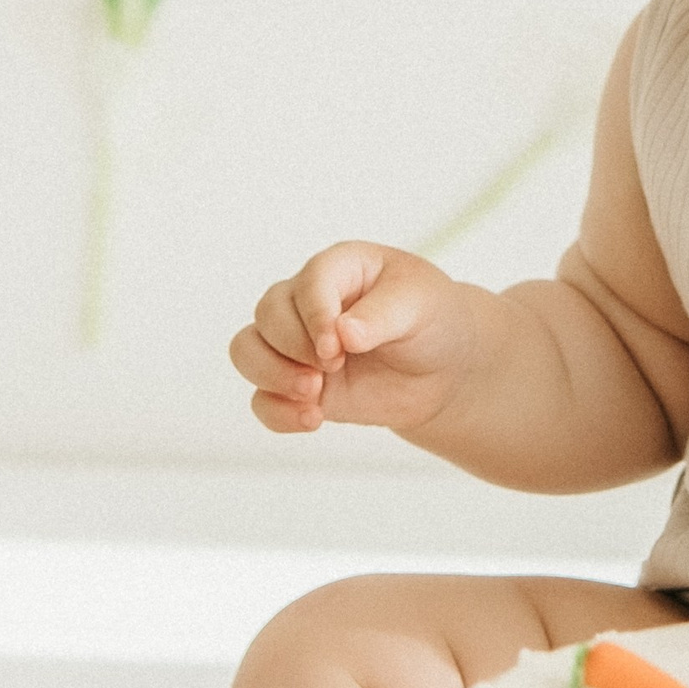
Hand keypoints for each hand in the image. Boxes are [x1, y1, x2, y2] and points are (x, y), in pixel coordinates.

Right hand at [228, 243, 478, 438]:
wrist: (442, 369)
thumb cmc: (431, 320)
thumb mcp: (421, 306)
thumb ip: (383, 315)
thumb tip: (343, 332)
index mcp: (339, 268)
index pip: (309, 282)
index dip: (315, 315)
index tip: (338, 348)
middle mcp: (307, 302)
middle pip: (267, 314)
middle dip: (293, 346)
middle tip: (334, 367)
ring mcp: (296, 345)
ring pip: (246, 350)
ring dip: (271, 374)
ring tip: (313, 394)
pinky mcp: (296, 385)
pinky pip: (261, 399)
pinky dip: (276, 413)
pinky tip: (313, 419)